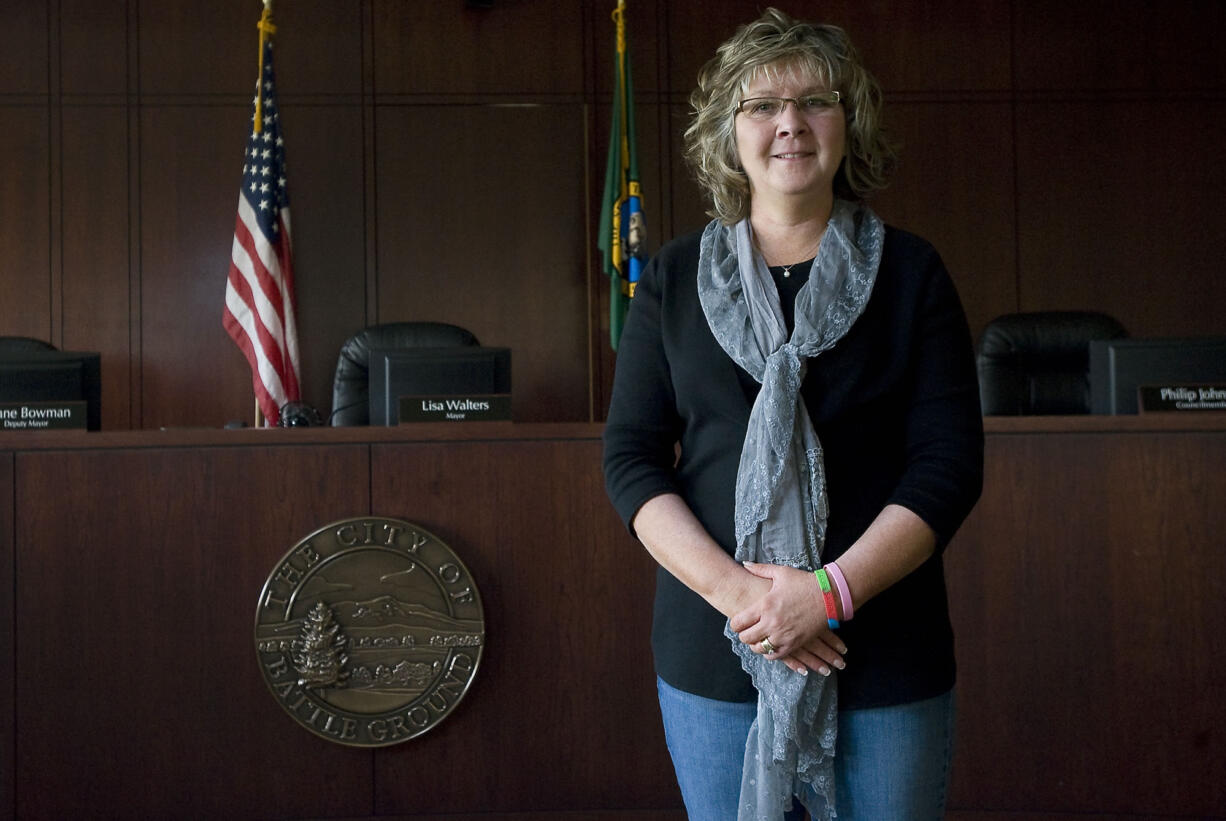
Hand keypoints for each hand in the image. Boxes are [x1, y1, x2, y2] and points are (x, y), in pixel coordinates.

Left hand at [729, 562, 846, 676]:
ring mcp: (783, 635)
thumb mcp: (781, 573)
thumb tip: (744, 564)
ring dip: (756, 645)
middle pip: (746, 638)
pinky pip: (775, 656)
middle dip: (743, 635)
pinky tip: (770, 645)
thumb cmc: (805, 582)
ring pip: (759, 649)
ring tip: (758, 639)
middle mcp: (772, 622)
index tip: (738, 622)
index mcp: (765, 605)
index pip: (738, 622)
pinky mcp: (794, 643)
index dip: (735, 624)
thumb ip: (760, 569)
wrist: (830, 596)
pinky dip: (769, 653)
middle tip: (747, 631)